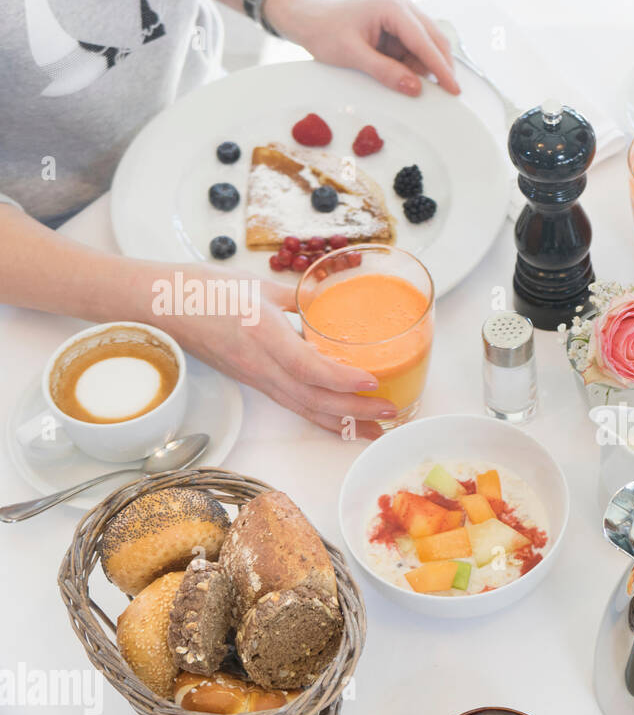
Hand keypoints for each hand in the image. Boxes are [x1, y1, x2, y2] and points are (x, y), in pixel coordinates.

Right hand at [156, 267, 395, 437]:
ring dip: (342, 422)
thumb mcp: (261, 285)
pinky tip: (343, 422)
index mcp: (263, 332)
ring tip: (375, 429)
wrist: (162, 305)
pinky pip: (293, 405)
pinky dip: (321, 417)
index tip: (372, 381)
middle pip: (313, 398)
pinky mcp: (254, 383)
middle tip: (390, 413)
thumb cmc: (206, 288)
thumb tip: (330, 301)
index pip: (307, 366)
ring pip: (304, 408)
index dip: (341, 378)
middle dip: (355, 410)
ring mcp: (256, 377)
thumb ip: (300, 297)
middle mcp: (260, 363)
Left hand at [265, 0, 458, 95]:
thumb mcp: (352, 54)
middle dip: (440, 68)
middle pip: (434, 40)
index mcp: (391, 7)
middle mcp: (401, 6)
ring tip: (415, 87)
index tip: (453, 90)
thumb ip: (385, 71)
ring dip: (424, 68)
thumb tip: (414, 88)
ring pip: (427, 45)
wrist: (305, 18)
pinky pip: (414, 48)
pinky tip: (406, 77)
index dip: (441, 68)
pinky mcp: (396, 26)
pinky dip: (414, 65)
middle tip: (446, 95)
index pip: (425, 41)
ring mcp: (400, 15)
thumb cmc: (323, 30)